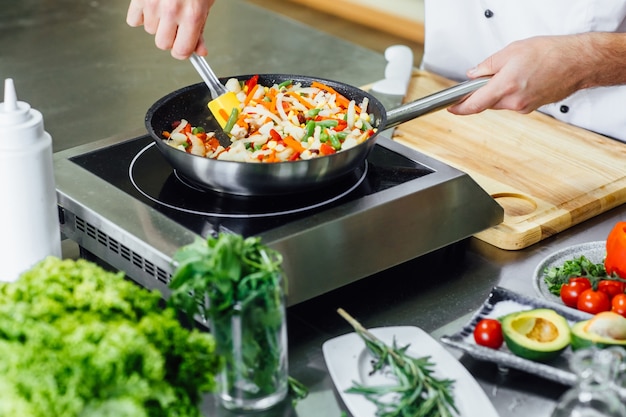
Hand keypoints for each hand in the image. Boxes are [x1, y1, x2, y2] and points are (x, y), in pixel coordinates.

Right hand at [126, 0, 214, 59]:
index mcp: (192, 15)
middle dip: (169, 38)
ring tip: (165, 9)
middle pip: (162, 44)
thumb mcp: (205, 4)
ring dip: (156, 24)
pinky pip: (133, 20)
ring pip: (149, 31)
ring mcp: (153, 3)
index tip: (183, 47)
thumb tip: (200, 51)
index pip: (181, 51)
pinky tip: (151, 7)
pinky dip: (141, 16)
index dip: (182, 51)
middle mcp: (172, 11)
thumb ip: (200, 29)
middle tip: (175, 26)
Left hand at [448, 35, 593, 114]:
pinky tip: (522, 80)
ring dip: (499, 91)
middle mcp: (514, 101)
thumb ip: (487, 65)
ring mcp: (524, 107)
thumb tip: (473, 74)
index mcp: (505, 86)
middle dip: (483, 92)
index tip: (451, 108)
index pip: (474, 104)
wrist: (578, 62)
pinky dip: (511, 93)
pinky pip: (513, 103)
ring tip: (514, 73)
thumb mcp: (511, 51)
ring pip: (500, 103)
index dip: (460, 108)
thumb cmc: (551, 54)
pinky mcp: (532, 108)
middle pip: (487, 103)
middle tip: (488, 76)